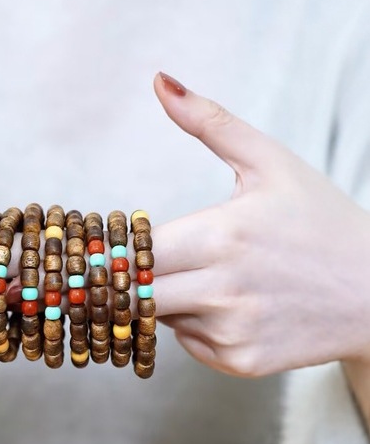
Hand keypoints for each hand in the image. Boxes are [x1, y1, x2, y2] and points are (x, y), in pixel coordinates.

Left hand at [152, 73, 369, 379]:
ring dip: (167, 298)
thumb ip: (210, 122)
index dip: (123, 246)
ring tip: (213, 277)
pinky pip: (188, 343)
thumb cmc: (321, 222)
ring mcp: (232, 331)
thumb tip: (160, 82)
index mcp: (222, 235)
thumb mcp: (272, 162)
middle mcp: (222, 289)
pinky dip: (195, 324)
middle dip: (134, 276)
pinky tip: (232, 306)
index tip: (128, 240)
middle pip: (133, 290)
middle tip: (154, 262)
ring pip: (158, 316)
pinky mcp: (240, 361)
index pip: (133, 251)